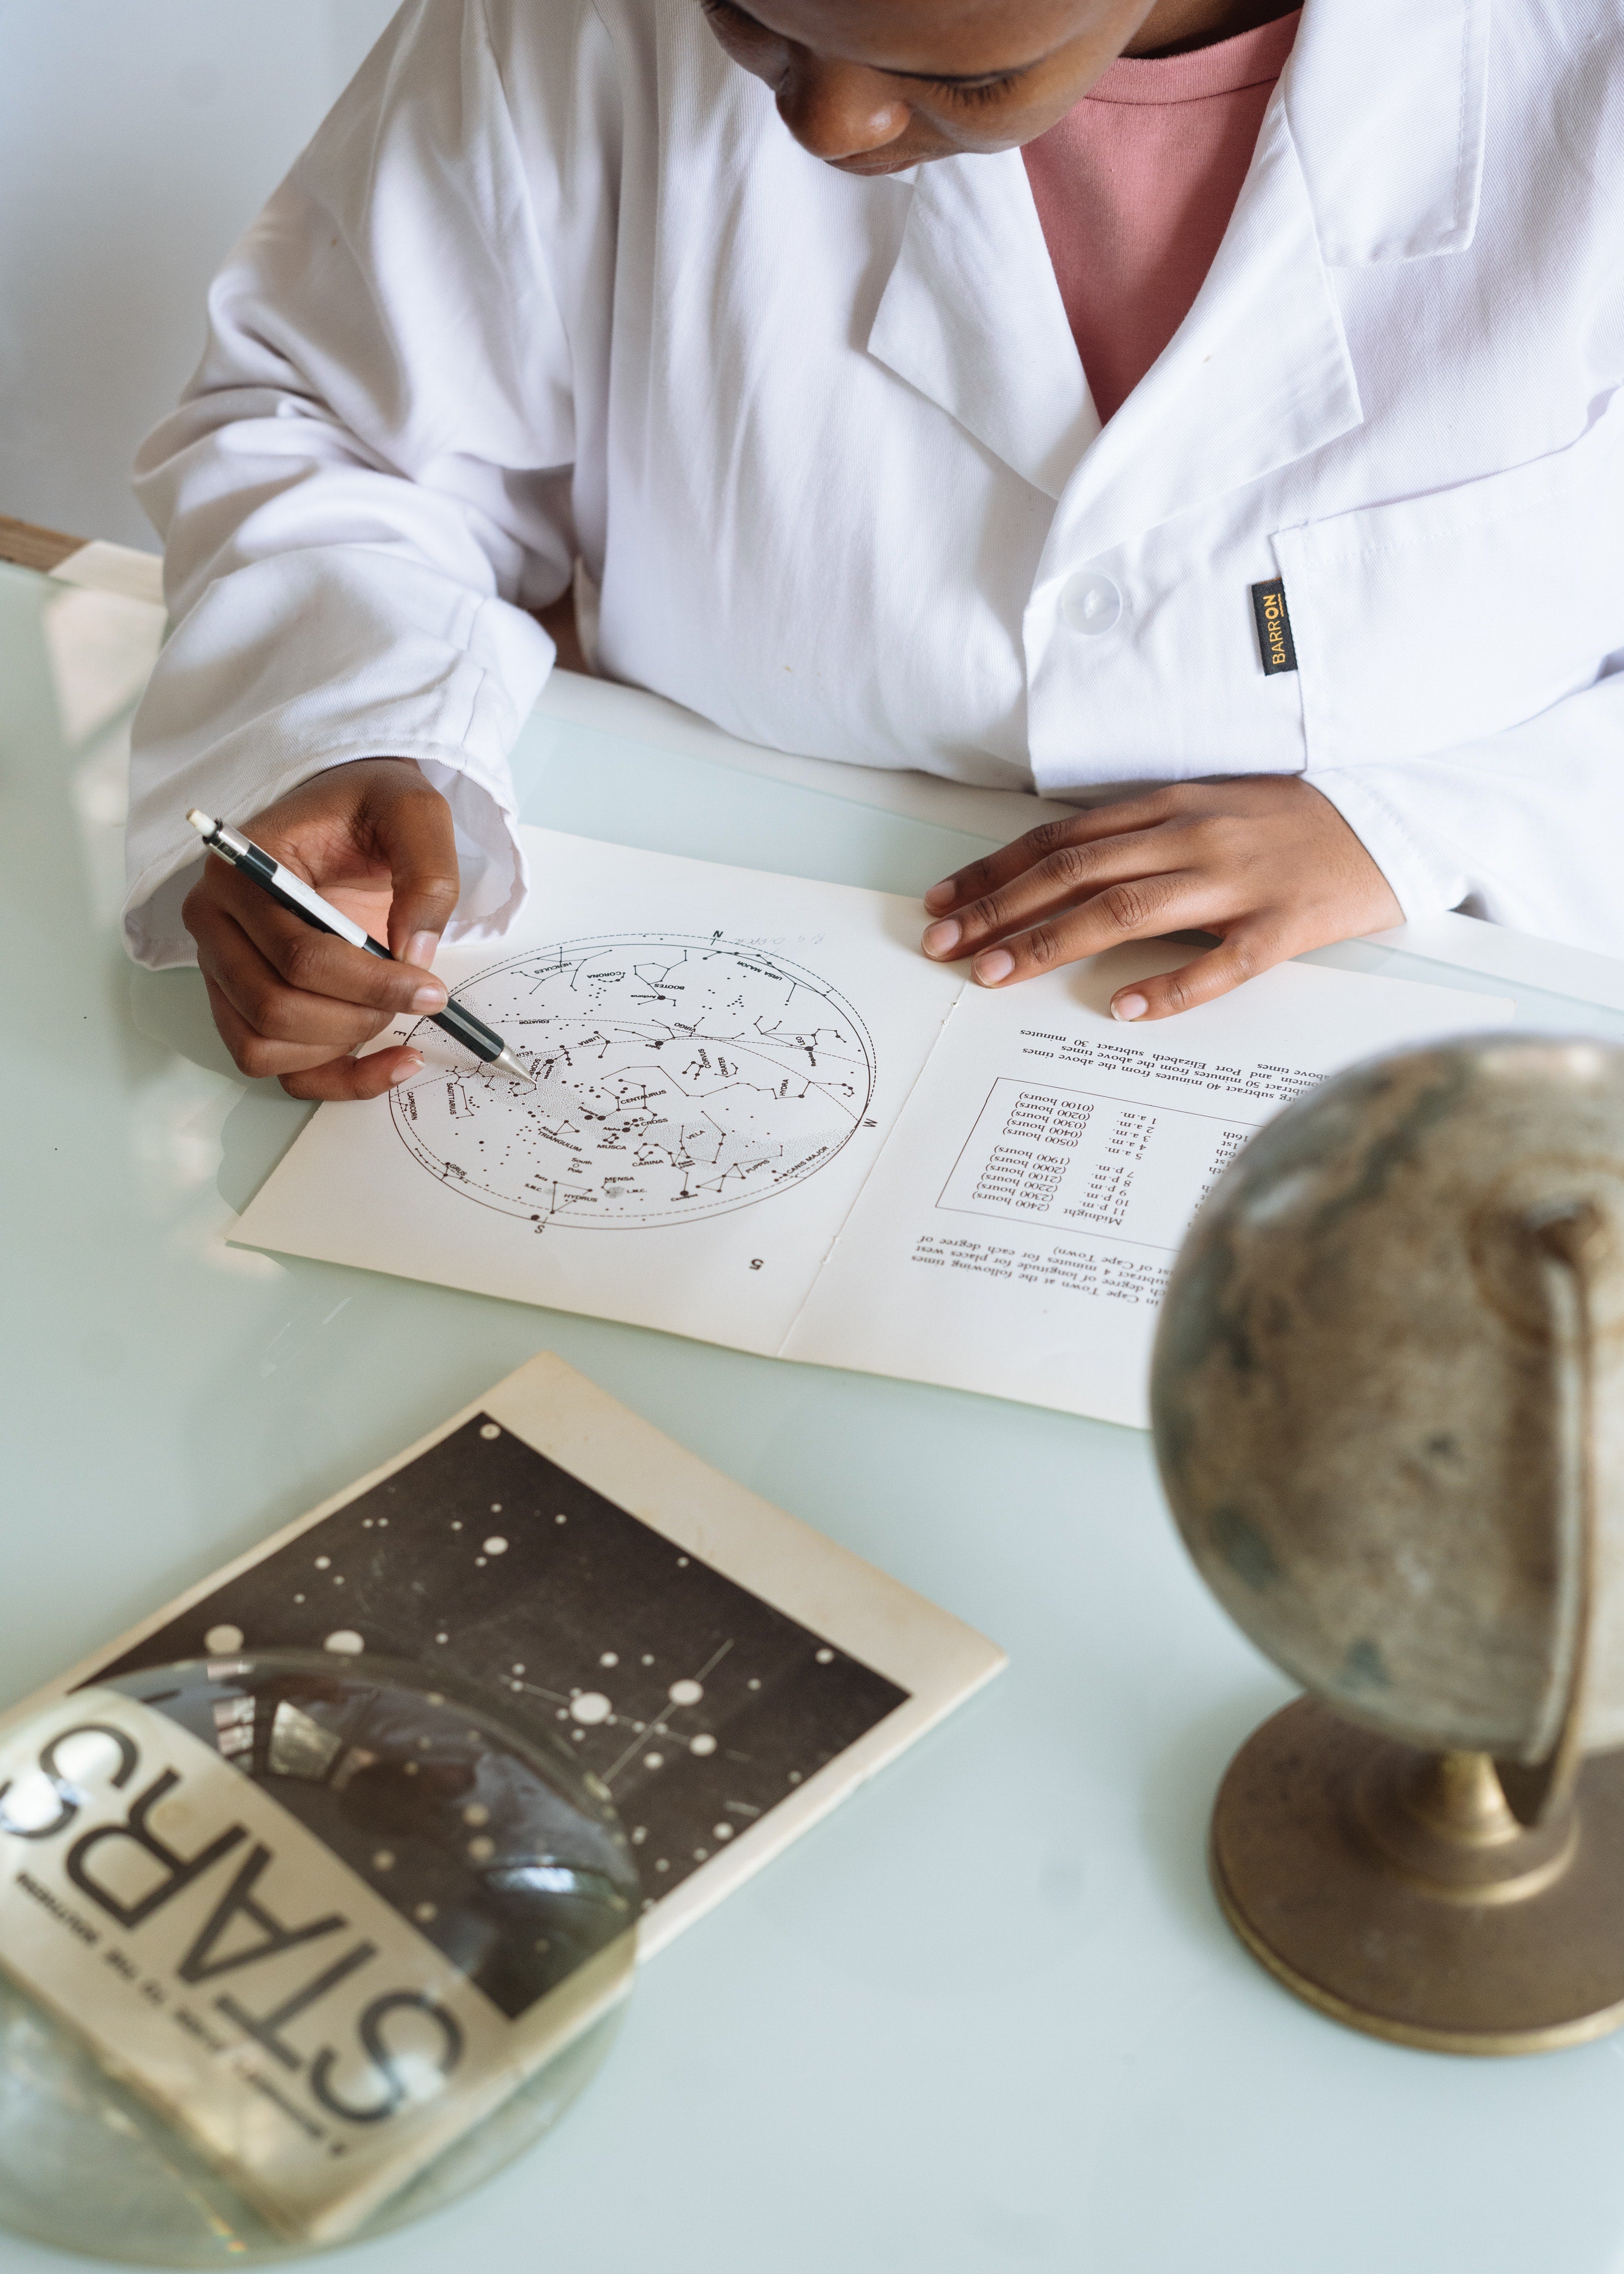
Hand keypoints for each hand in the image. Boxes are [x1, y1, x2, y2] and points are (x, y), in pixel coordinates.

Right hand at [182, 758, 458, 1099]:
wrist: (353, 812)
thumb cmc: (371, 808)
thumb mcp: (414, 812)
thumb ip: (426, 873)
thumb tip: (415, 954)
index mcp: (240, 873)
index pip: (296, 956)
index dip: (370, 984)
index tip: (431, 988)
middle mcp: (214, 925)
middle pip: (273, 1008)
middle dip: (358, 1017)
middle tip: (418, 997)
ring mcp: (223, 970)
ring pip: (263, 1046)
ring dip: (340, 1047)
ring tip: (394, 1012)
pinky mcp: (244, 1003)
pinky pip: (276, 1067)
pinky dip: (334, 1078)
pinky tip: (391, 1061)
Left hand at [919, 776, 1402, 1019]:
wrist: (1390, 820)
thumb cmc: (1290, 822)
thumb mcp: (1207, 809)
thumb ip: (1139, 834)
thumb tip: (1059, 872)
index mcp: (1170, 807)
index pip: (1061, 840)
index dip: (996, 871)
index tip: (943, 901)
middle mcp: (1193, 837)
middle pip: (1076, 873)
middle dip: (999, 910)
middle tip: (943, 944)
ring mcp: (1238, 880)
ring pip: (1127, 909)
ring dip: (1052, 943)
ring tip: (996, 974)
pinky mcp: (1284, 925)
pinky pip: (1221, 961)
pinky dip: (1171, 986)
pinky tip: (1125, 1009)